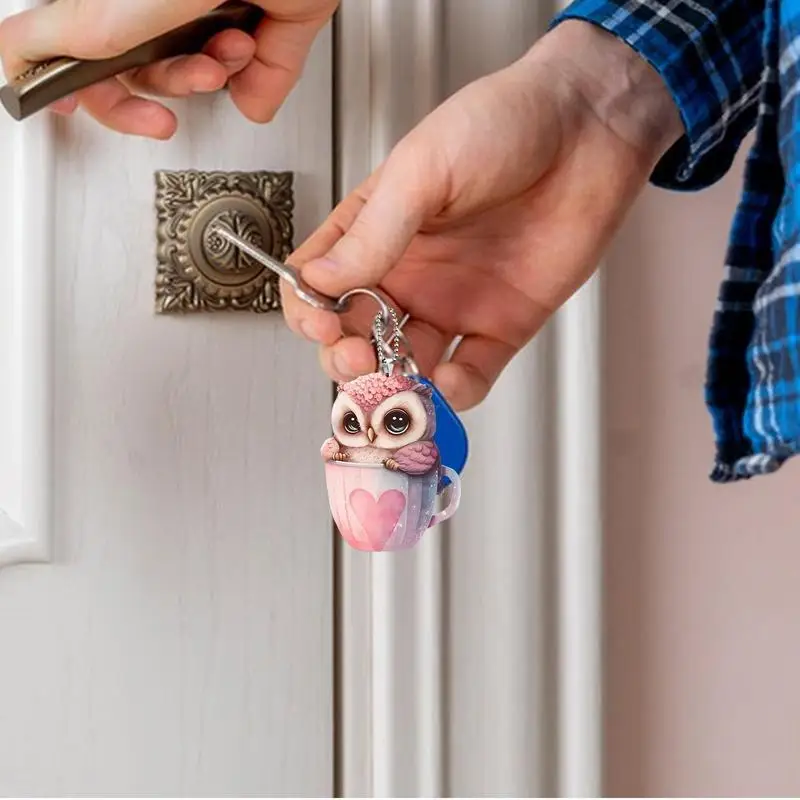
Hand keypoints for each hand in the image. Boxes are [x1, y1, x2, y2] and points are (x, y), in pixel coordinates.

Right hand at [0, 0, 338, 137]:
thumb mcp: (109, 6)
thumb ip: (56, 33)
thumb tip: (14, 60)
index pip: (86, 47)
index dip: (79, 85)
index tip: (72, 108)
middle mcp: (163, 1)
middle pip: (143, 71)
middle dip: (159, 88)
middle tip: (161, 112)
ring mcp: (216, 10)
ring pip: (200, 76)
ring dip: (208, 74)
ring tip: (222, 52)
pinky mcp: (270, 24)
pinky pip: (260, 81)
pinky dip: (259, 77)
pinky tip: (252, 44)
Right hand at [283, 21, 682, 410]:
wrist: (589, 130)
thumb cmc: (504, 124)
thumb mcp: (422, 169)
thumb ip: (370, 233)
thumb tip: (318, 282)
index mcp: (375, 232)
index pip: (318, 286)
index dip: (310, 313)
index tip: (321, 322)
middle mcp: (408, 274)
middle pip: (355, 337)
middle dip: (348, 359)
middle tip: (358, 359)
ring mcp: (453, 303)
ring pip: (407, 364)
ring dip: (396, 384)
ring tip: (401, 383)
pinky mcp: (501, 324)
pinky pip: (470, 372)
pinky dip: (455, 391)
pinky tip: (448, 384)